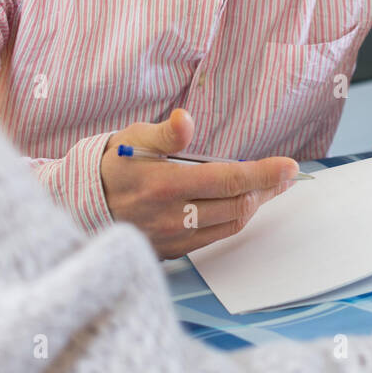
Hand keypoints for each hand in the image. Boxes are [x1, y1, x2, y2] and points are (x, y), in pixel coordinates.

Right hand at [99, 108, 300, 259]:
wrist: (81, 206)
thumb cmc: (113, 166)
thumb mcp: (135, 138)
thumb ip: (167, 133)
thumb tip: (187, 120)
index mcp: (166, 185)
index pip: (230, 180)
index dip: (265, 174)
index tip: (290, 167)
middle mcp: (172, 217)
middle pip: (237, 207)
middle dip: (266, 190)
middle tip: (283, 175)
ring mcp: (172, 239)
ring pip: (229, 226)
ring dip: (252, 206)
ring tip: (265, 188)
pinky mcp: (171, 252)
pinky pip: (213, 238)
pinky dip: (231, 220)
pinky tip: (235, 205)